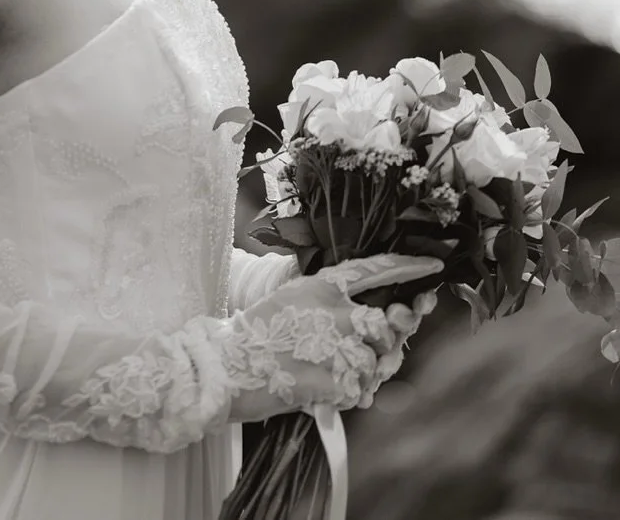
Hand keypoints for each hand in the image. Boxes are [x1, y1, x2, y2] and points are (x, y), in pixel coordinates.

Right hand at [228, 253, 442, 420]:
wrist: (228, 368)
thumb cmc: (259, 335)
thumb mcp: (293, 300)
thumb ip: (333, 304)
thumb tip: (381, 323)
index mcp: (322, 286)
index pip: (375, 269)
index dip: (408, 267)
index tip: (435, 266)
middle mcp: (335, 310)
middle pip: (386, 324)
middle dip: (384, 341)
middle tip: (361, 351)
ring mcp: (335, 345)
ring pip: (376, 362)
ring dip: (360, 374)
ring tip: (329, 374)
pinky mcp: (333, 379)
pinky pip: (360, 390)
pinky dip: (347, 395)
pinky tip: (323, 391)